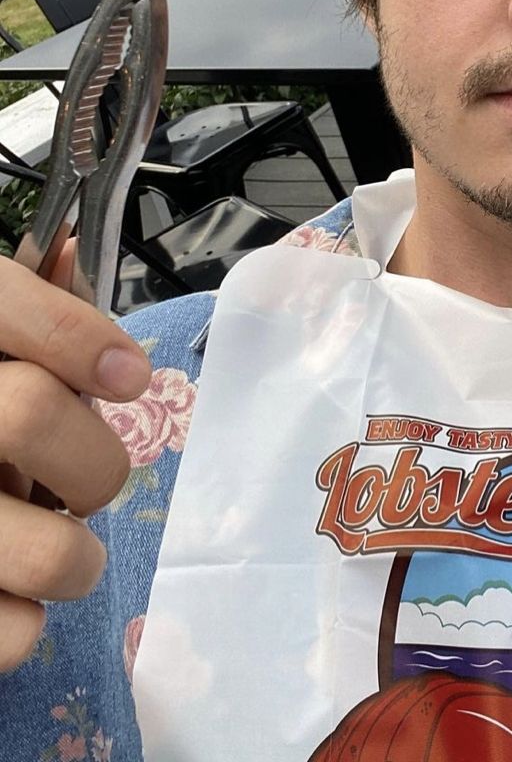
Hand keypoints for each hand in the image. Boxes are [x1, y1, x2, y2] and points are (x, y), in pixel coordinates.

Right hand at [0, 254, 150, 670]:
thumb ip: (29, 309)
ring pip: (51, 552)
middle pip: (29, 412)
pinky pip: (12, 634)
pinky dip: (27, 624)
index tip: (129, 376)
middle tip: (91, 482)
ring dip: (78, 559)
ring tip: (61, 550)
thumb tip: (71, 247)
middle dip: (93, 460)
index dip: (74, 334)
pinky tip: (7, 595)